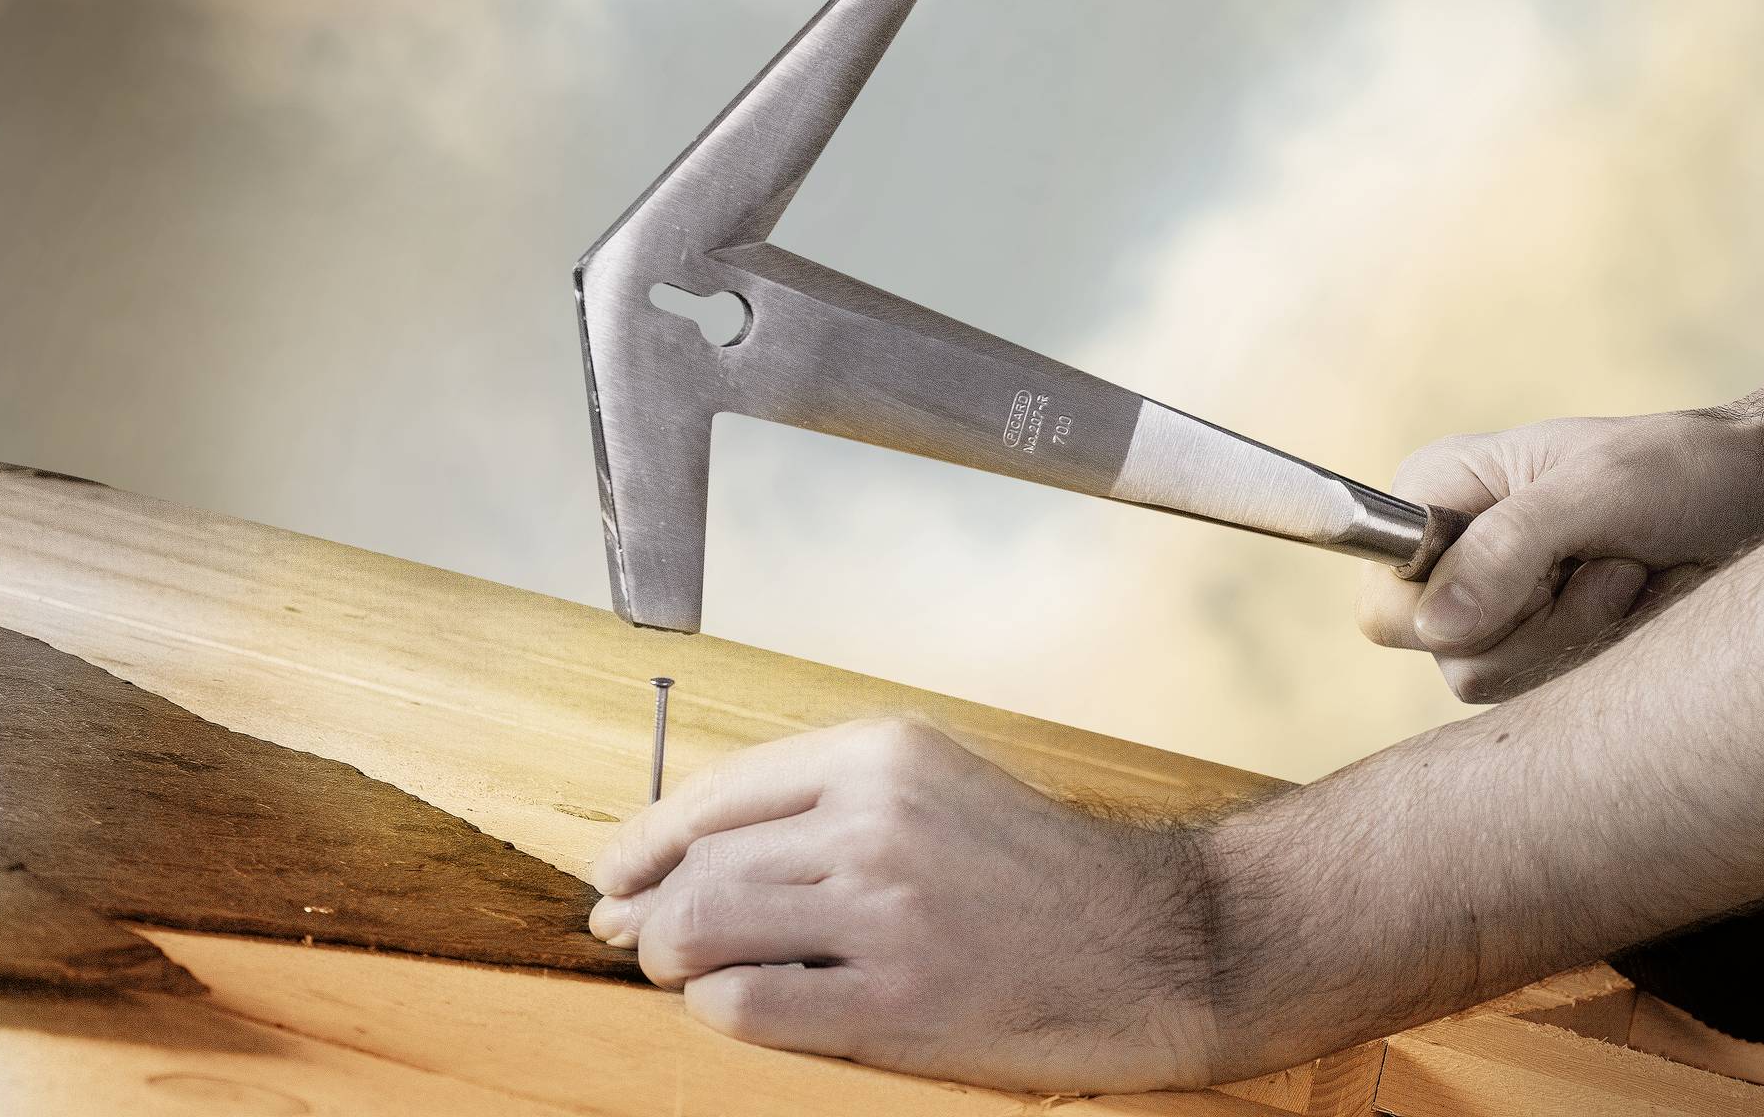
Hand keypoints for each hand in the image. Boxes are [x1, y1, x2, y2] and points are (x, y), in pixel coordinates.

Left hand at [585, 714, 1220, 1090]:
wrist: (1150, 944)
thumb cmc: (1038, 876)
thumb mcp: (937, 792)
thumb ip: (822, 806)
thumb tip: (669, 860)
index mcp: (885, 755)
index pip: (716, 791)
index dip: (645, 841)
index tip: (614, 877)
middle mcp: (879, 821)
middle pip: (697, 866)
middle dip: (649, 913)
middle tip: (645, 943)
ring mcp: (885, 911)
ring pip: (700, 929)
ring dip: (672, 961)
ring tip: (690, 975)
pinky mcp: (894, 1000)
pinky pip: (745, 1004)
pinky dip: (720, 1009)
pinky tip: (744, 1006)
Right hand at [1359, 407, 1763, 701]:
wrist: (1763, 494)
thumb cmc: (1683, 470)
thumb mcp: (1598, 491)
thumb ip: (1509, 549)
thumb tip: (1434, 626)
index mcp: (1440, 493)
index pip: (1387, 601)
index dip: (1450, 607)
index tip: (1537, 569)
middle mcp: (1456, 556)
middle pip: (1449, 655)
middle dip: (1545, 618)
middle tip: (1609, 559)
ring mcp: (1501, 608)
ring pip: (1502, 682)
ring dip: (1588, 630)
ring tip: (1633, 569)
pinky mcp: (1546, 646)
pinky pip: (1551, 691)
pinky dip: (1611, 648)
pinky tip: (1643, 599)